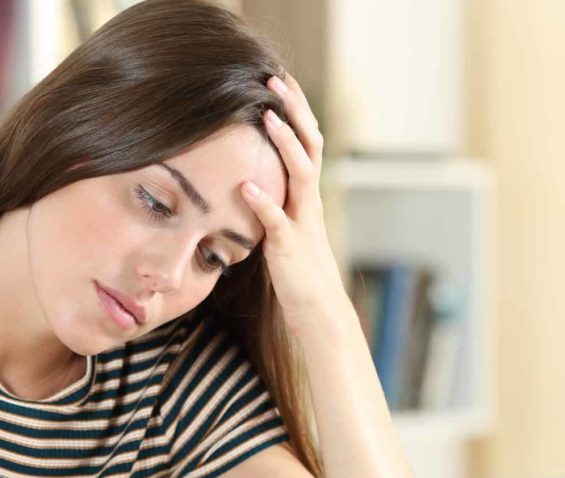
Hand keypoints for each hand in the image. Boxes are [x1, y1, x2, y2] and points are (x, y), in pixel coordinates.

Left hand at [241, 72, 350, 340]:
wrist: (318, 311)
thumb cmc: (297, 272)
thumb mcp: (285, 228)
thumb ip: (274, 202)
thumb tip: (248, 178)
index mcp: (306, 195)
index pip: (306, 142)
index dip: (295, 110)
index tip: (279, 80)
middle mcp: (309, 202)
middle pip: (309, 145)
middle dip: (293, 111)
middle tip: (275, 80)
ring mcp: (302, 222)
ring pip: (300, 173)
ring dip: (284, 143)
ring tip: (267, 116)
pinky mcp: (289, 247)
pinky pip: (277, 220)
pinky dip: (264, 201)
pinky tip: (246, 185)